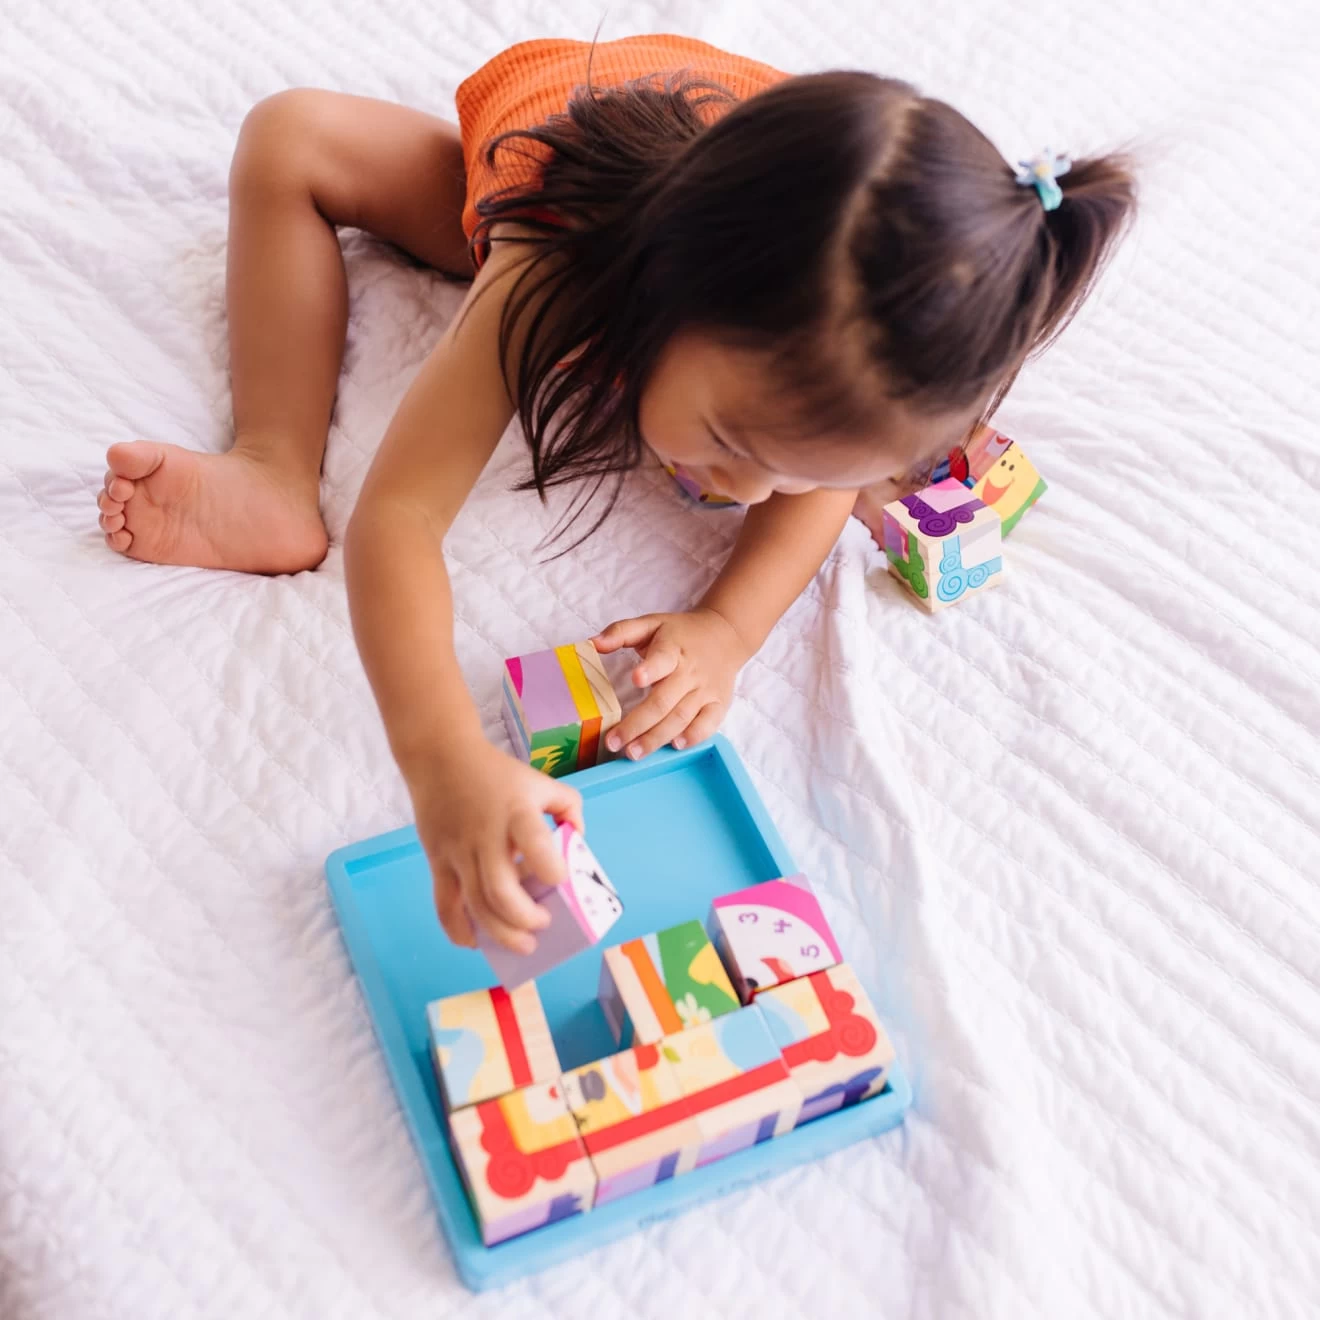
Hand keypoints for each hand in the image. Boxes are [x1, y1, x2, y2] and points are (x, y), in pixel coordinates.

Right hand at [405, 739, 583, 952]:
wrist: (440, 758)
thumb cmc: (497, 774)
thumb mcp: (540, 782)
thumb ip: (569, 807)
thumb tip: (578, 841)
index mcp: (517, 813)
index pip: (534, 843)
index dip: (550, 869)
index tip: (560, 881)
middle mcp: (485, 836)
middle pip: (500, 891)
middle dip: (524, 919)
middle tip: (542, 924)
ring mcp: (458, 852)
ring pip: (474, 905)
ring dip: (500, 933)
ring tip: (522, 944)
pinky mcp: (437, 862)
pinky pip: (445, 905)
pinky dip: (459, 930)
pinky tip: (477, 941)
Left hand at [592, 607, 751, 759]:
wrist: (725, 636)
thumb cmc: (680, 634)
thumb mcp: (652, 623)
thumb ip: (621, 632)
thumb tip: (592, 644)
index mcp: (672, 649)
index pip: (663, 658)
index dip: (650, 669)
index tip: (635, 679)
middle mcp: (690, 672)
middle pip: (664, 701)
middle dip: (638, 724)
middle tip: (614, 742)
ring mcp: (706, 691)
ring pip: (681, 717)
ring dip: (657, 738)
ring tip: (633, 753)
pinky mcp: (718, 704)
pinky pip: (707, 725)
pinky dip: (693, 737)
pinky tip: (675, 746)